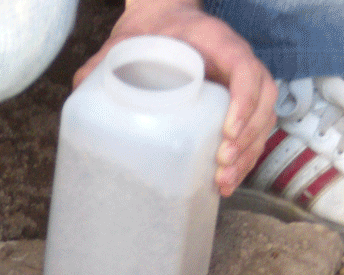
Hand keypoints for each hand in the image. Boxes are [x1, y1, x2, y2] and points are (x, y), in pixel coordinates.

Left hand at [73, 0, 276, 194]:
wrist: (162, 23)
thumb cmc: (151, 34)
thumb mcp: (126, 42)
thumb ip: (102, 63)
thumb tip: (79, 88)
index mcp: (217, 41)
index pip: (244, 68)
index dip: (244, 101)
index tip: (227, 130)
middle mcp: (237, 62)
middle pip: (263, 100)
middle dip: (247, 137)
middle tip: (222, 165)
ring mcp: (240, 84)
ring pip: (263, 119)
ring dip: (248, 153)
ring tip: (224, 182)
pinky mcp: (236, 104)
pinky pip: (253, 130)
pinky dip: (245, 156)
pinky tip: (228, 181)